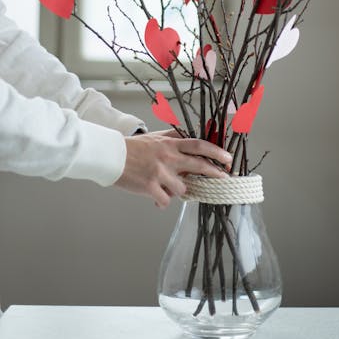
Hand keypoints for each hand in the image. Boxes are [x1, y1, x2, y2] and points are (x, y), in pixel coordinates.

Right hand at [115, 131, 231, 207]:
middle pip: (198, 165)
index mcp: (170, 144)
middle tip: (224, 177)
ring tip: (167, 188)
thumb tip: (188, 136)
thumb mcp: (155, 137)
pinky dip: (162, 201)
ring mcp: (160, 172)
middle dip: (215, 172)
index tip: (227, 158)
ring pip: (182, 188)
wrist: (111, 156)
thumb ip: (173, 137)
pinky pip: (165, 200)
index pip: (198, 145)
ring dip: (178, 191)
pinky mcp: (150, 186)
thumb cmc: (133, 148)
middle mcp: (168, 157)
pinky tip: (156, 198)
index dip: (216, 151)